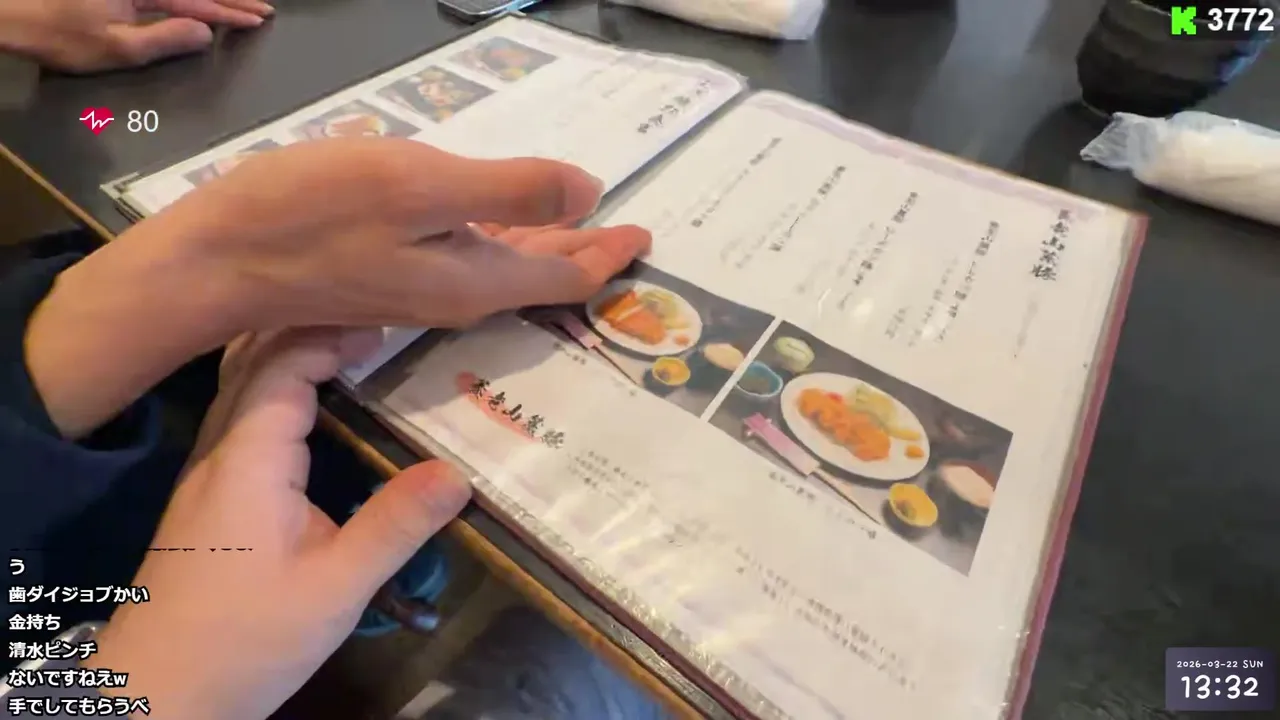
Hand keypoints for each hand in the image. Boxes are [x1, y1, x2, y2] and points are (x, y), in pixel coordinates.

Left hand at [0, 0, 271, 72]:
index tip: (259, 20)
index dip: (231, 13)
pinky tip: (195, 8)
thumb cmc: (59, 35)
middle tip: (262, 8)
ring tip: (237, 3)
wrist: (11, 14)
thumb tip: (206, 33)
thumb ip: (164, 39)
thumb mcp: (115, 47)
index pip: (199, 4)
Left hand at [86, 326, 472, 719]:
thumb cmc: (245, 638)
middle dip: (309, 330)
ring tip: (350, 350)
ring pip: (241, 390)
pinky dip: (279, 393)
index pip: (283, 365)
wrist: (157, 694)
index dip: (332, 335)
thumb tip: (459, 472)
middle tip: (374, 324)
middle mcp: (218, 452)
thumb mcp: (335, 588)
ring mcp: (206, 475)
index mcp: (247, 459)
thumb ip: (395, 525)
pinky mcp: (207, 501)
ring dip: (290, 358)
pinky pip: (242, 420)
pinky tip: (315, 412)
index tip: (389, 326)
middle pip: (253, 363)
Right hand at [162, 137, 652, 329]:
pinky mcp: (388, 273)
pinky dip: (501, 236)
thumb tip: (591, 194)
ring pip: (505, 265)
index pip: (565, 275)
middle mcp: (458, 295)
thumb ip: (509, 190)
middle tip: (627, 235)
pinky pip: (469, 255)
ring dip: (547, 246)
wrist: (218, 259)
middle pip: (540, 275)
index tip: (646, 239)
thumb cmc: (315, 214)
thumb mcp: (421, 187)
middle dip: (587, 254)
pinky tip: (499, 220)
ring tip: (578, 225)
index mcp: (477, 279)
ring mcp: (420, 287)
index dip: (610, 256)